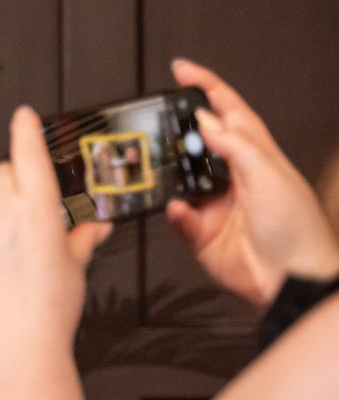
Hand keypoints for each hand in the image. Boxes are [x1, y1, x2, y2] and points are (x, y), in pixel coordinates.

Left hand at [0, 105, 112, 355]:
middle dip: (11, 186)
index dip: (26, 132)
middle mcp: (1, 213)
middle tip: (22, 217)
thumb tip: (98, 225)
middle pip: (0, 175)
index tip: (23, 115)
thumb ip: (82, 239)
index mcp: (38, 210)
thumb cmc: (50, 309)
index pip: (30, 157)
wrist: (14, 345)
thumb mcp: (74, 268)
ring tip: (4, 264)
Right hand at [166, 59, 338, 305]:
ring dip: (169, 175)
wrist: (290, 278)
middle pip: (198, 142)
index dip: (206, 88)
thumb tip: (205, 121)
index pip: (228, 111)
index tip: (180, 71)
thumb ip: (235, 146)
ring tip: (158, 167)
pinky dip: (174, 214)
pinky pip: (176, 217)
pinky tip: (180, 211)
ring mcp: (215, 204)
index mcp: (256, 155)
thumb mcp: (268, 175)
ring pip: (180, 179)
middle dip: (177, 130)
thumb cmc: (295, 226)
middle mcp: (233, 176)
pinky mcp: (201, 233)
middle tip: (154, 122)